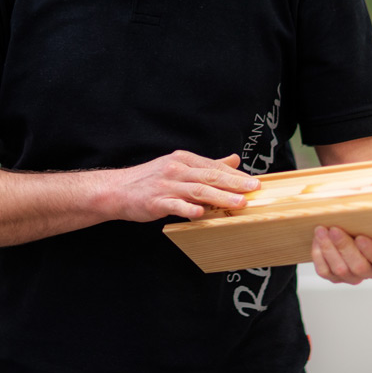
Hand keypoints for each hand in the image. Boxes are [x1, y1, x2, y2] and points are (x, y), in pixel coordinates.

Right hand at [106, 151, 259, 222]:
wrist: (117, 190)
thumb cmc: (149, 180)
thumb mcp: (178, 166)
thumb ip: (207, 165)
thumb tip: (233, 159)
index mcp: (183, 160)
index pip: (214, 166)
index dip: (235, 174)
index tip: (254, 182)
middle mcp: (176, 170)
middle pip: (210, 177)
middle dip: (234, 183)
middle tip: (254, 189)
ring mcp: (166, 186)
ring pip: (198, 191)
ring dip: (220, 197)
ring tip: (239, 203)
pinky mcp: (156, 202)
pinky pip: (175, 206)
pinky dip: (188, 208)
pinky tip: (201, 213)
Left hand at [311, 226, 371, 284]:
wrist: (351, 233)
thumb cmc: (366, 225)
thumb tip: (369, 192)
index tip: (360, 238)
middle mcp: (370, 272)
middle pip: (359, 267)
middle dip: (344, 247)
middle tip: (334, 229)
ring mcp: (352, 277)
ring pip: (340, 269)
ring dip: (328, 248)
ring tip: (321, 230)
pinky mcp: (335, 277)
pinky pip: (325, 271)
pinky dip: (319, 255)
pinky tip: (317, 240)